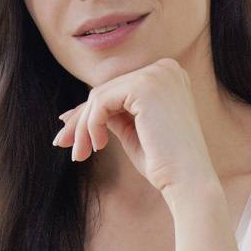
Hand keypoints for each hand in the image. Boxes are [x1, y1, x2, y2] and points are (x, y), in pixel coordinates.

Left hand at [51, 56, 219, 200]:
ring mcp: (157, 74)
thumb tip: (79, 110)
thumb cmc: (163, 163)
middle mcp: (165, 68)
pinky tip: (98, 146)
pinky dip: (91, 124)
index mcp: (168, 75)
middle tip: (63, 144)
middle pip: (106, 90)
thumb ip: (113, 112)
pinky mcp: (145, 85)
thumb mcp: (133, 130)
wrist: (187, 182)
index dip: (89, 111)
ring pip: (99, 95)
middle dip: (81, 120)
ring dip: (83, 126)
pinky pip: (101, 101)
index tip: (68, 131)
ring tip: (81, 153)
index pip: (117, 89)